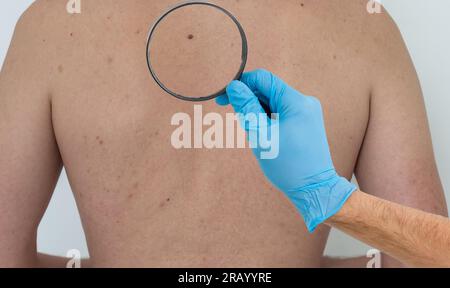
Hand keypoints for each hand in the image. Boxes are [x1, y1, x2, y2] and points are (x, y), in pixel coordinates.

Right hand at [217, 69, 355, 231]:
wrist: (314, 189)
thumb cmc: (288, 166)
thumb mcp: (261, 136)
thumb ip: (247, 108)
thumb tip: (233, 86)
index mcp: (296, 102)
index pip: (263, 79)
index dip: (241, 84)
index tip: (223, 98)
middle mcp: (305, 102)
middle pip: (268, 90)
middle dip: (249, 101)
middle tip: (236, 120)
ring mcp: (307, 112)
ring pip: (273, 102)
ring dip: (257, 113)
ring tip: (254, 134)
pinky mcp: (305, 121)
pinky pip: (281, 112)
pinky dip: (267, 120)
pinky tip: (264, 136)